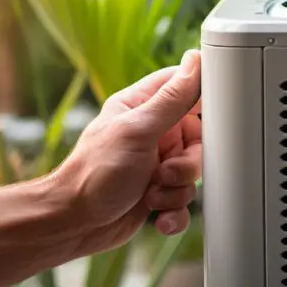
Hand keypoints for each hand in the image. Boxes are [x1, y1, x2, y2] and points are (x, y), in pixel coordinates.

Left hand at [49, 50, 201, 256]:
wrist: (73, 225)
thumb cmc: (94, 174)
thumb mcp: (137, 131)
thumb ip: (171, 98)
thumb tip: (194, 61)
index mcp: (143, 108)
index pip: (184, 88)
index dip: (203, 101)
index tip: (213, 119)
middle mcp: (153, 134)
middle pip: (198, 139)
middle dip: (188, 164)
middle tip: (166, 171)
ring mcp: (156, 164)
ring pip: (193, 173)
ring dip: (178, 189)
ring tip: (152, 195)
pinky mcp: (159, 192)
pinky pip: (185, 200)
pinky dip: (175, 212)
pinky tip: (159, 217)